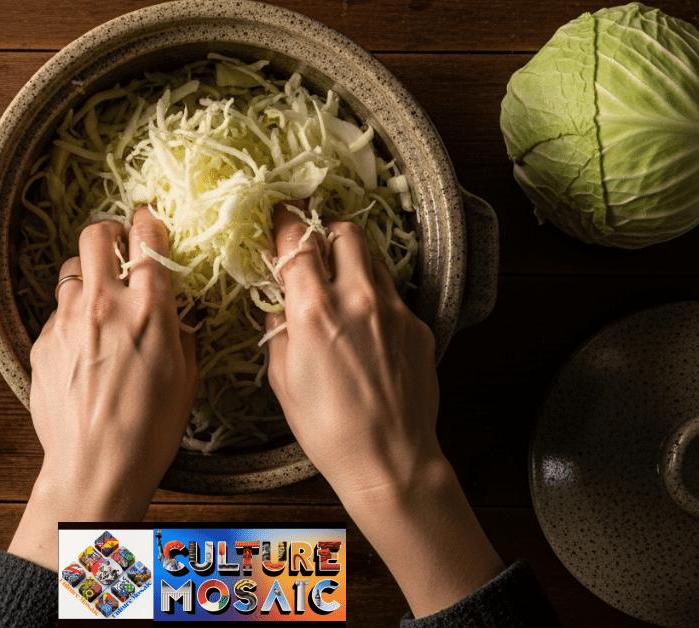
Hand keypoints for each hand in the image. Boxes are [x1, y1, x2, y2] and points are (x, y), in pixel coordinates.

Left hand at [8, 206, 197, 569]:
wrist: (96, 467)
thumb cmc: (149, 430)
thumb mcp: (186, 376)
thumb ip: (181, 330)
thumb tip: (178, 310)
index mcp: (150, 307)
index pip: (147, 235)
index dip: (148, 221)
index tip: (149, 223)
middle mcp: (104, 304)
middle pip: (96, 234)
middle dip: (108, 233)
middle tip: (117, 247)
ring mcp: (67, 321)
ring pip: (70, 272)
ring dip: (87, 278)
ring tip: (99, 304)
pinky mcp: (41, 342)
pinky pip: (56, 314)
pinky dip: (70, 320)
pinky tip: (83, 349)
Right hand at [264, 202, 439, 496]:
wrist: (389, 459)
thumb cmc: (327, 429)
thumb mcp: (283, 378)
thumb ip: (279, 330)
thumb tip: (279, 305)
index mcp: (314, 310)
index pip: (298, 242)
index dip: (286, 223)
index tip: (281, 216)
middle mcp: (358, 299)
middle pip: (345, 232)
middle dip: (326, 232)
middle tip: (315, 246)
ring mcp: (395, 310)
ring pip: (374, 259)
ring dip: (354, 261)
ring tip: (342, 286)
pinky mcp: (419, 326)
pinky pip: (394, 296)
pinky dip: (376, 299)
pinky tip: (368, 329)